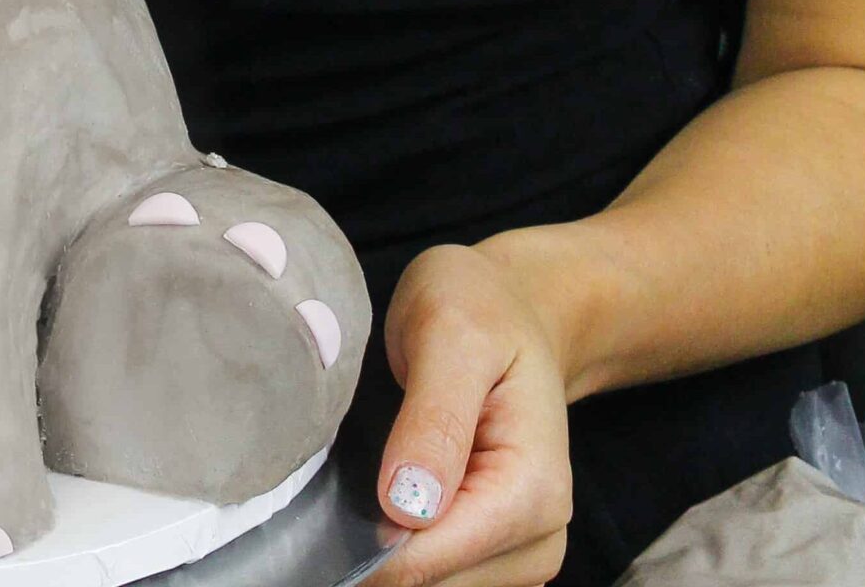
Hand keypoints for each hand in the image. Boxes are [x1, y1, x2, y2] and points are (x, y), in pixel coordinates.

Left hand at [372, 244, 572, 584]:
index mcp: (534, 489)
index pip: (438, 556)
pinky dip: (401, 545)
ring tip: (365, 470)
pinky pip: (435, 571)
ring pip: (431, 584)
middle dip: (377, 544)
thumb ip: (433, 418)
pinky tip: (383, 495)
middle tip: (343, 469)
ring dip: (386, 546)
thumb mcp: (453, 334)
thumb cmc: (481, 308)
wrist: (511, 306)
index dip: (374, 545)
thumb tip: (405, 507)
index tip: (325, 514)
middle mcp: (539, 536)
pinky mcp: (494, 550)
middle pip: (434, 582)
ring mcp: (519, 550)